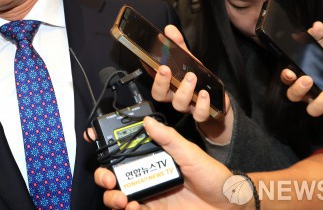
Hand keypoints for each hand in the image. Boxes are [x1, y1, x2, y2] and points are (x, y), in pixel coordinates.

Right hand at [95, 116, 232, 208]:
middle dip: (103, 175)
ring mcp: (149, 194)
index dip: (106, 142)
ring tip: (121, 198)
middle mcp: (147, 174)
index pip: (124, 148)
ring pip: (117, 195)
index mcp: (154, 156)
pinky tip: (134, 208)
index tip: (93, 137)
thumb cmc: (214, 177)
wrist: (229, 206)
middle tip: (108, 178)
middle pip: (114, 173)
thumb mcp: (191, 153)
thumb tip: (148, 120)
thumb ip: (169, 139)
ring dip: (111, 196)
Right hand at [149, 25, 232, 142]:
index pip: (153, 79)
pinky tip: (205, 94)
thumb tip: (169, 29)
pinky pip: (199, 114)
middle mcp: (174, 96)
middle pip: (159, 95)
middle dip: (161, 82)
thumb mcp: (188, 60)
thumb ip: (179, 45)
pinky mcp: (202, 112)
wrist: (216, 101)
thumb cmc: (197, 80)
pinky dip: (201, 104)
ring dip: (184, 90)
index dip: (150, 72)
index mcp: (168, 84)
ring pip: (179, 103)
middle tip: (165, 69)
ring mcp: (187, 106)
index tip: (151, 61)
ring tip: (191, 77)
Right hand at [280, 21, 322, 130]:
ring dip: (321, 103)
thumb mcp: (321, 50)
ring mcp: (319, 105)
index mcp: (298, 78)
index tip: (290, 72)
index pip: (286, 81)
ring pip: (313, 111)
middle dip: (299, 90)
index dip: (286, 78)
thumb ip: (317, 38)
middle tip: (309, 79)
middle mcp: (305, 94)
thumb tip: (317, 25)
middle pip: (294, 97)